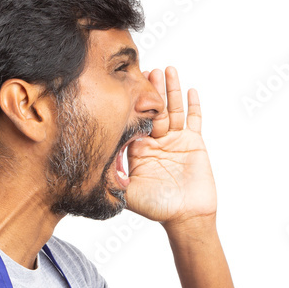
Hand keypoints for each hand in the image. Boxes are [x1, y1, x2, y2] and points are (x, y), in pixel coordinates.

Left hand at [124, 67, 217, 228]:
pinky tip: (191, 90)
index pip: (135, 120)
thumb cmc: (158, 208)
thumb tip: (94, 163)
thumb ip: (114, 177)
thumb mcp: (128, 192)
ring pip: (174, 109)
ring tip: (167, 71)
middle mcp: (156, 142)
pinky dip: (194, 106)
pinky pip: (194, 120)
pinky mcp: (194, 143)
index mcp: (139, 150)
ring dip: (171, 90)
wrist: (186, 217)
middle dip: (151, 90)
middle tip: (147, 70)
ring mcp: (176, 140)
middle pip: (154, 109)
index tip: (127, 85)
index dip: (133, 104)